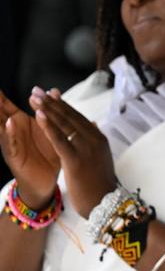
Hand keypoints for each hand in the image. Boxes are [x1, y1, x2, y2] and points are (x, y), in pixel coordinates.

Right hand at [0, 90, 59, 208]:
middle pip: (0, 113)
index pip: (8, 107)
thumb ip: (49, 111)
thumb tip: (54, 89)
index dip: (1, 96)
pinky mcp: (14, 156)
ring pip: (1, 126)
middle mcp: (14, 132)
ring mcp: (11, 144)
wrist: (46, 181)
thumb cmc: (47, 154)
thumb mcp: (49, 130)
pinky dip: (9, 133)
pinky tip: (9, 123)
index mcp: (22, 124)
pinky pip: (10, 143)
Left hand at [28, 89, 116, 216]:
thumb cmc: (100, 184)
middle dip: (52, 103)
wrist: (105, 204)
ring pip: (64, 124)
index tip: (50, 94)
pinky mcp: (75, 159)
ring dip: (48, 109)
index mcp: (99, 138)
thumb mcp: (100, 158)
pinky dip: (49, 126)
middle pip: (69, 116)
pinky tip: (39, 115)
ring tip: (35, 98)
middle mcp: (94, 139)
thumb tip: (91, 124)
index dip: (62, 105)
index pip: (77, 117)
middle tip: (37, 91)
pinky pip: (60, 140)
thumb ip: (94, 140)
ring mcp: (86, 148)